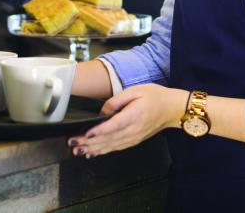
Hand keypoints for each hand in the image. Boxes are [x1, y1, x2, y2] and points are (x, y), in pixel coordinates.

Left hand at [67, 84, 186, 157]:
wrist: (172, 109)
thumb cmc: (155, 97)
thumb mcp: (136, 90)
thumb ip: (117, 100)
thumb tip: (103, 111)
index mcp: (134, 116)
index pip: (113, 126)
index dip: (98, 131)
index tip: (85, 134)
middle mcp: (133, 130)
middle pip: (108, 139)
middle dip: (88, 142)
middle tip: (72, 142)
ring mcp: (133, 138)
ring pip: (110, 146)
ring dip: (92, 149)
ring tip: (76, 150)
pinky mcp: (133, 141)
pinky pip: (116, 148)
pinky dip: (102, 151)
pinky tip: (92, 153)